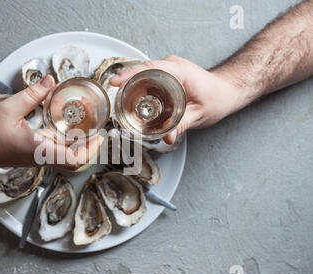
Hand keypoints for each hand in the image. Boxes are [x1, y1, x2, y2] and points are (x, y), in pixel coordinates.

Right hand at [0, 75, 102, 171]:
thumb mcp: (9, 108)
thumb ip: (32, 94)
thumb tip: (50, 80)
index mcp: (39, 150)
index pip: (72, 160)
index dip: (89, 151)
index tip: (99, 137)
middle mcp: (42, 156)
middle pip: (75, 160)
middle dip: (90, 147)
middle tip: (99, 130)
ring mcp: (39, 157)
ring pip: (67, 156)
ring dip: (80, 144)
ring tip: (89, 125)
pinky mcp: (35, 153)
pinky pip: (56, 150)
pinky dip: (67, 141)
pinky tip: (68, 127)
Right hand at [110, 55, 243, 143]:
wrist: (227, 91)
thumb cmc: (218, 97)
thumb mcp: (200, 114)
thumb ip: (182, 125)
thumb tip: (166, 137)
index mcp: (179, 70)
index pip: (149, 67)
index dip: (130, 74)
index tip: (115, 82)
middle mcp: (171, 67)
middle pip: (141, 72)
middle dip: (126, 86)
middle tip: (115, 103)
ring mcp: (167, 71)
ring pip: (142, 78)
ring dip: (131, 91)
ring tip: (121, 107)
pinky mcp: (165, 78)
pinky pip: (147, 82)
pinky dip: (138, 92)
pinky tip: (133, 105)